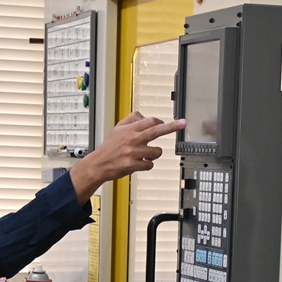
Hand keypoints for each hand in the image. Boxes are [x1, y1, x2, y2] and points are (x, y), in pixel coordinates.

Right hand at [70, 111, 186, 202]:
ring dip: (153, 155)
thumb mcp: (118, 128)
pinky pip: (150, 165)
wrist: (99, 164)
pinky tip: (139, 163)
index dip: (161, 122)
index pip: (150, 121)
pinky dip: (147, 165)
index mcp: (130, 129)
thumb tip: (145, 117)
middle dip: (172, 127)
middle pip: (156, 130)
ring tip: (144, 155)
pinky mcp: (133, 164)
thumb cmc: (110, 147)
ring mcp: (134, 152)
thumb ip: (132, 120)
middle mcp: (133, 139)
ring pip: (156, 152)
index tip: (172, 122)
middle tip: (183, 123)